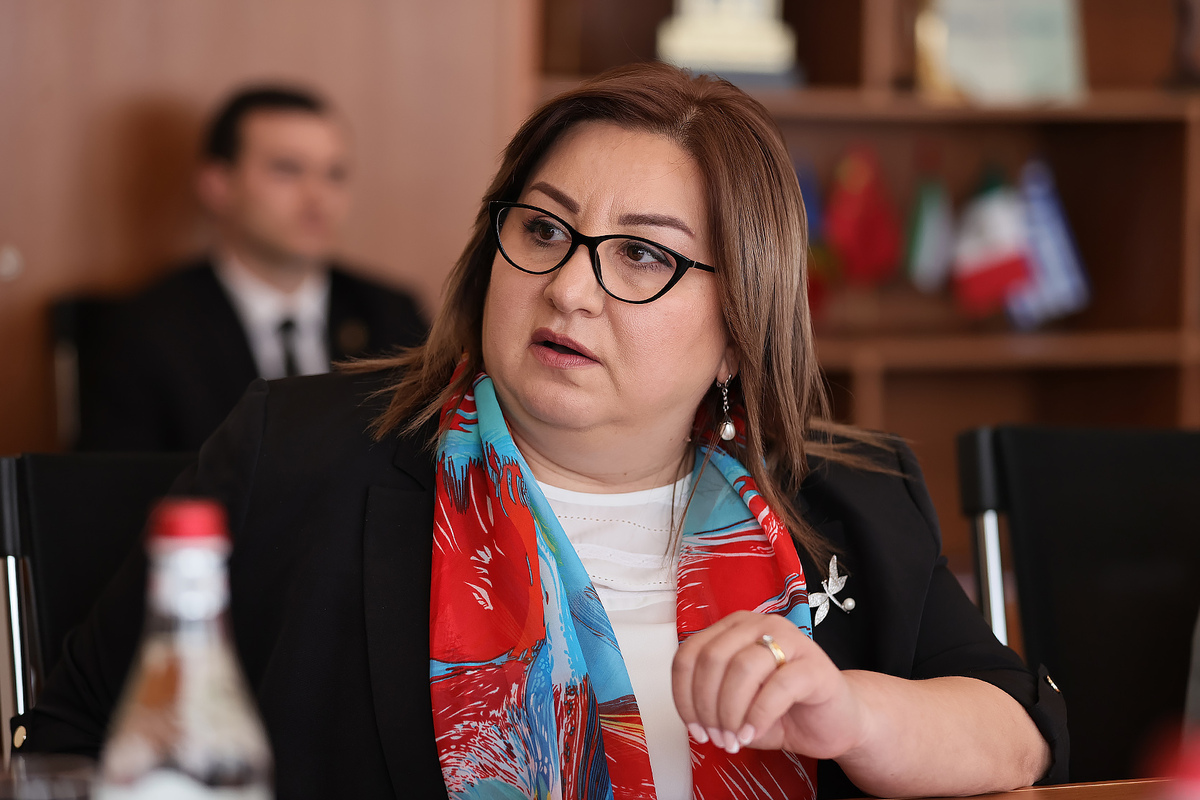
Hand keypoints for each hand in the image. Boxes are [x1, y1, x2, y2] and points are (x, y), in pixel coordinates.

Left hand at [671, 610, 866, 758]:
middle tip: (718, 737)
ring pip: (741, 668)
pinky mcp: (814, 664)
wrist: (838, 721)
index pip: (690, 654)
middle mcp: (759, 625)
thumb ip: (712, 702)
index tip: (694, 728)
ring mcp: (789, 639)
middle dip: (707, 706)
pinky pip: (776, 686)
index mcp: (734, 628)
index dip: (684, 695)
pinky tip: (753, 734)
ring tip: (735, 739)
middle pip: (712, 659)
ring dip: (730, 712)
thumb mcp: (737, 707)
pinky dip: (758, 716)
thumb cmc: (786, 710)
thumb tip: (695, 720)